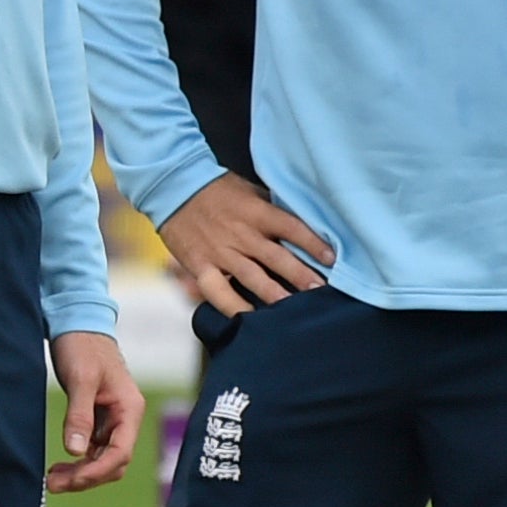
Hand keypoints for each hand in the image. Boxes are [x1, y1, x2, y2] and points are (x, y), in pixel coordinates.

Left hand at [47, 330, 141, 490]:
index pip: (120, 453)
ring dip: (81, 472)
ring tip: (52, 479)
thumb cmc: (83, 345)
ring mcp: (112, 420)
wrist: (77, 322)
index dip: (96, 472)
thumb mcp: (81, 379)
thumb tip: (75, 451)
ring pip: (102, 460)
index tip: (70, 480)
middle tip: (53, 485)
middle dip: (86, 477)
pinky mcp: (97, 418)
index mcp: (130, 409)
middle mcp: (125, 418)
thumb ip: (79, 415)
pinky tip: (59, 466)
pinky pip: (93, 449)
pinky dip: (78, 461)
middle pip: (113, 462)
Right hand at [157, 174, 333, 315]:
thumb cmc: (217, 189)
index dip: (313, 243)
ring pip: (252, 277)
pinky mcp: (201, 266)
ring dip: (275, 294)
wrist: (174, 187)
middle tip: (321, 291)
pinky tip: (248, 319)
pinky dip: (233, 306)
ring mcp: (221, 253)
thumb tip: (302, 224)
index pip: (291, 228)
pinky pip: (219, 291)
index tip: (332, 259)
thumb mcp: (249, 190)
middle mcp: (242, 234)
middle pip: (277, 257)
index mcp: (256, 212)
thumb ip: (272, 209)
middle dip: (301, 276)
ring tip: (294, 310)